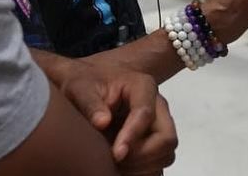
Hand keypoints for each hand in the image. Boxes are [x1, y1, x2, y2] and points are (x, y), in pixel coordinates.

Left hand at [55, 56, 175, 162]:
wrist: (93, 82)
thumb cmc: (88, 82)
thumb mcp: (80, 87)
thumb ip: (90, 103)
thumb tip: (102, 122)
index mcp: (143, 86)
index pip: (146, 114)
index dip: (132, 136)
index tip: (116, 154)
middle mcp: (158, 106)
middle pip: (167, 138)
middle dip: (143, 156)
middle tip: (115, 160)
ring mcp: (159, 124)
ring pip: (166, 153)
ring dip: (144, 166)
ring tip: (116, 165)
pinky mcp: (154, 139)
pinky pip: (159, 161)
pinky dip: (144, 170)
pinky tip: (123, 169)